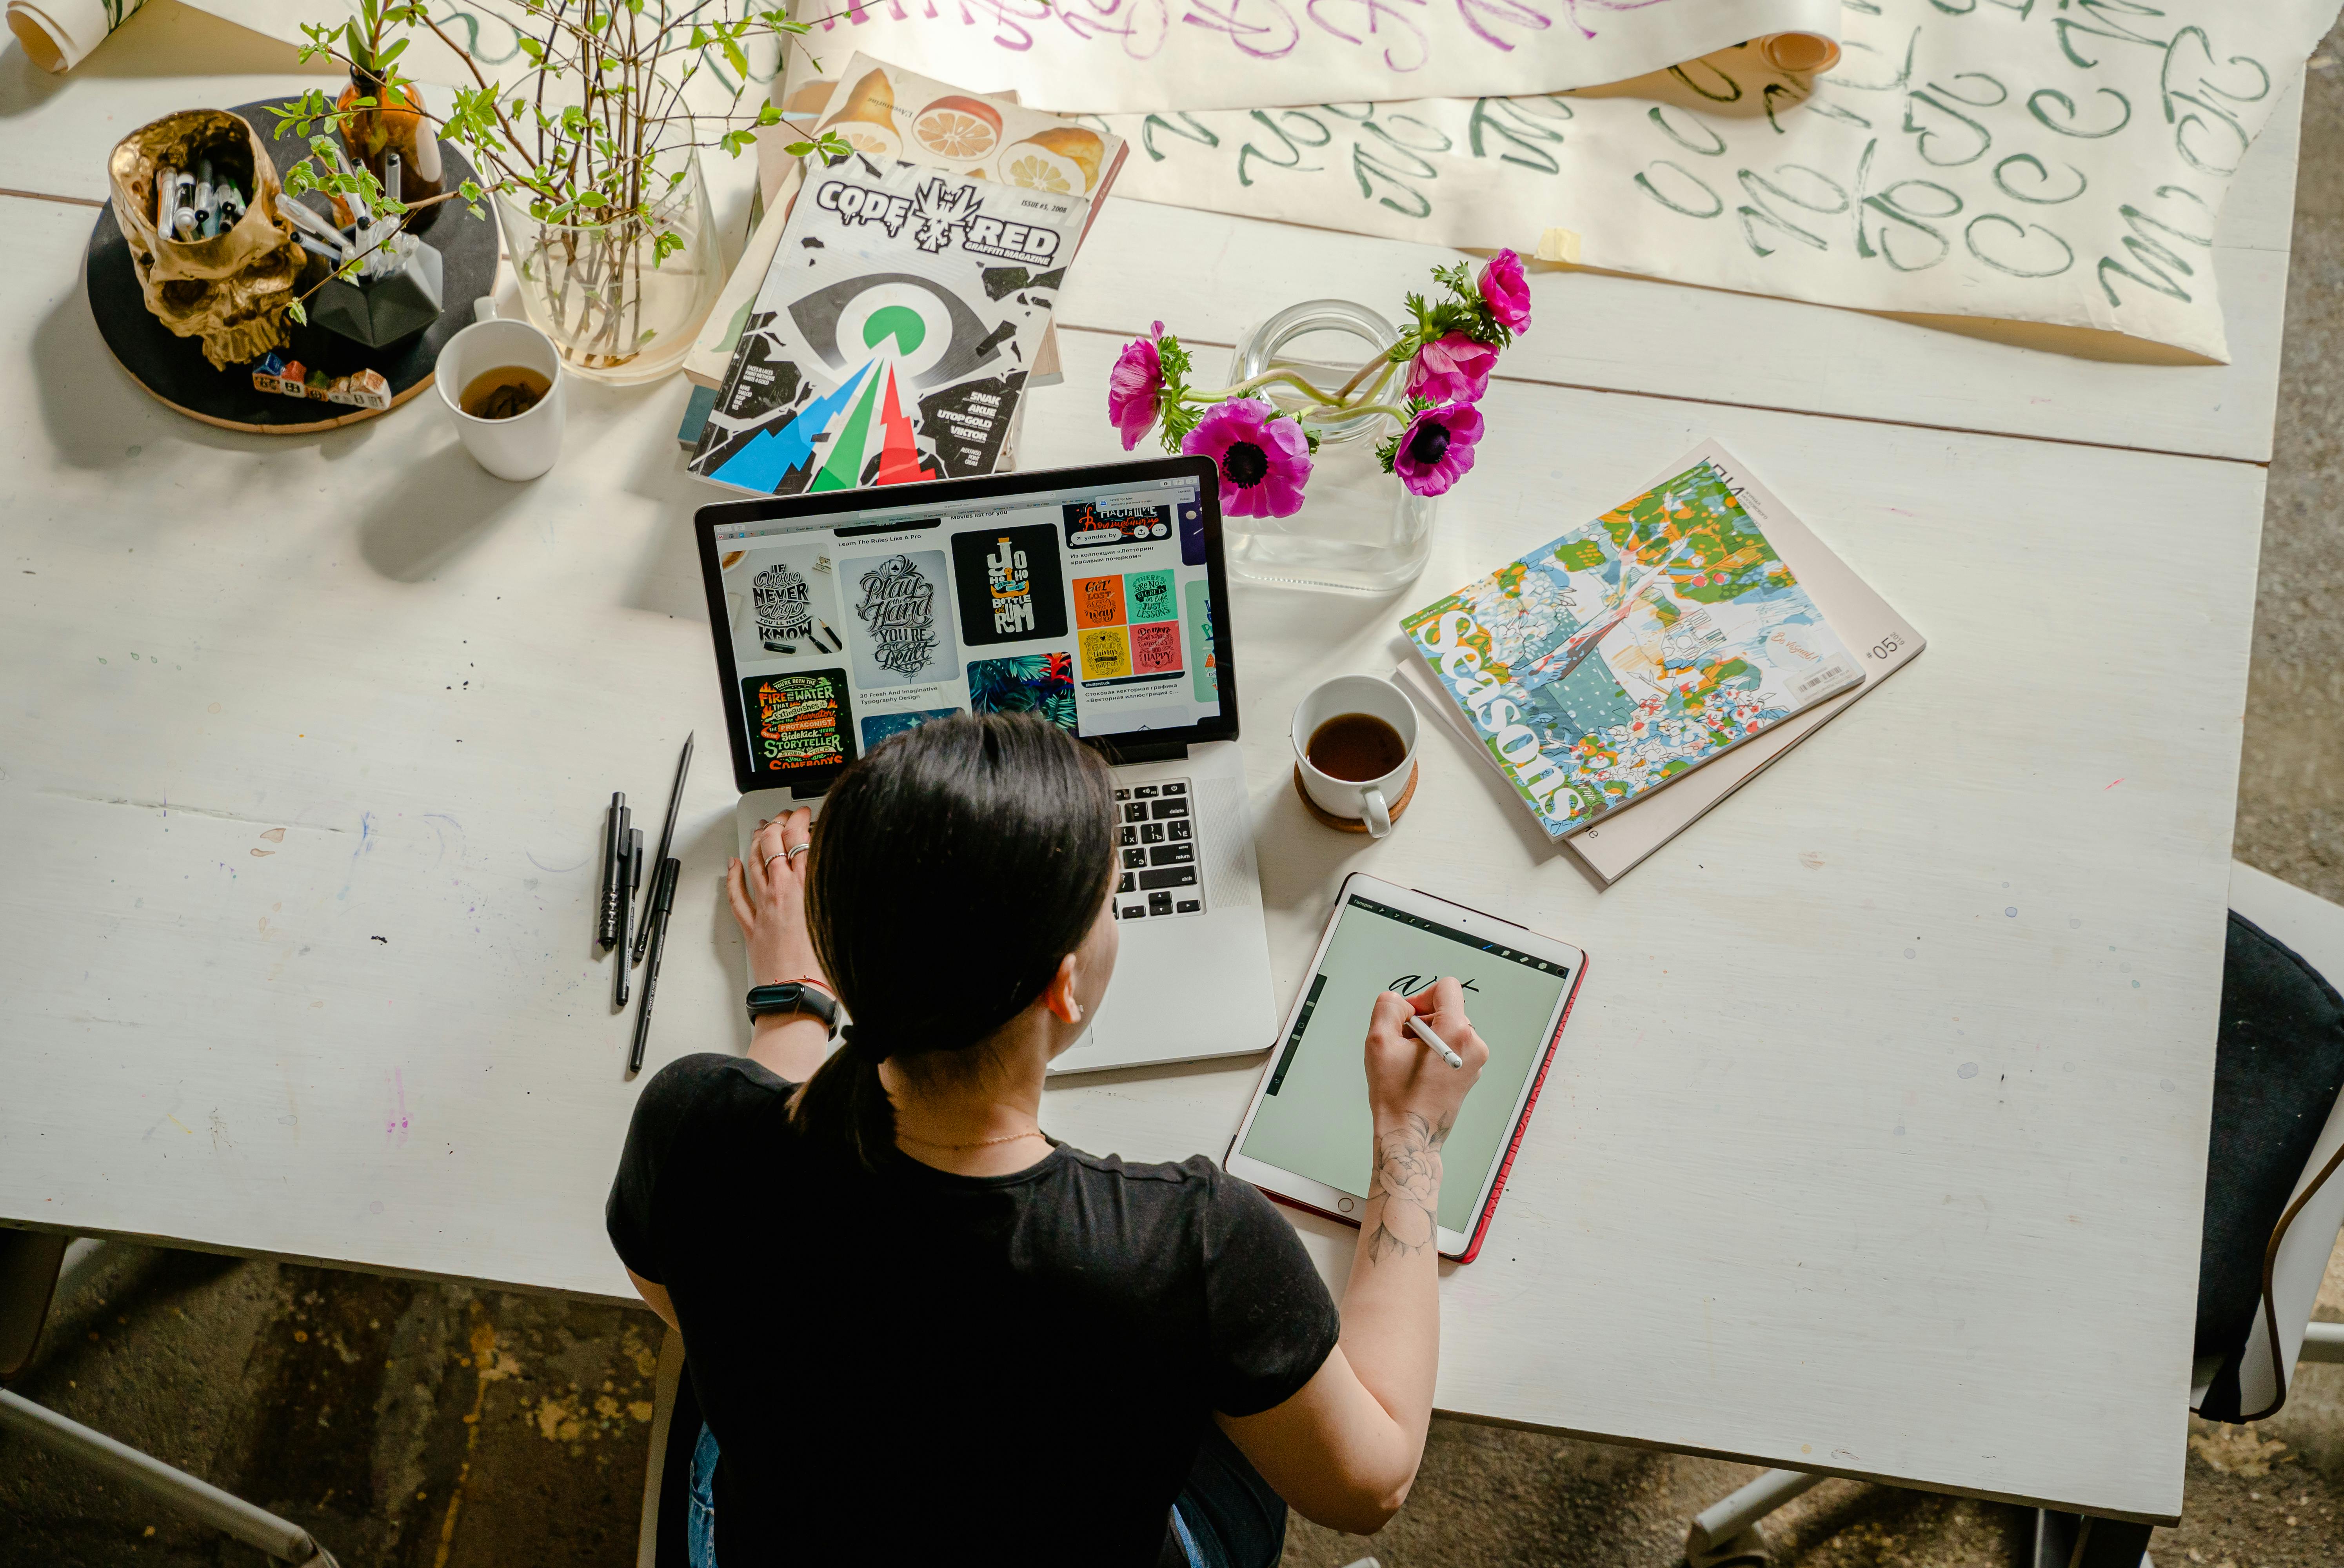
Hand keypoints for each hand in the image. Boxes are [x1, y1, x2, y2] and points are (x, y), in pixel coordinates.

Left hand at [726, 809, 826, 992]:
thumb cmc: (825, 964)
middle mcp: (782, 891)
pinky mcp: (752, 925)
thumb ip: (836, 888)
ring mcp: (764, 906)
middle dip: (778, 823)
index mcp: (808, 886)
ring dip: (757, 841)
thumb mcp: (841, 916)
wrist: (801, 992)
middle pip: (774, 844)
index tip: (804, 813)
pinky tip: (734, 864)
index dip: (800, 819)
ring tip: (762, 829)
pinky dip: (734, 875)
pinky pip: (736, 894)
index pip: (801, 838)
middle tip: (784, 816)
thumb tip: (838, 869)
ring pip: (754, 862)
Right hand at [1362, 978, 1487, 1139]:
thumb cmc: (1396, 1094)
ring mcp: (1475, 1061)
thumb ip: (1388, 1007)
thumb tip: (1400, 1002)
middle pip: (1446, 1010)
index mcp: (1457, 1032)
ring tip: (1409, 1062)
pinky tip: (1419, 1071)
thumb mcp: (1379, 1041)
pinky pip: (1452, 1047)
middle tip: (1402, 1045)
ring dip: (1426, 1037)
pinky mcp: (1470, 1073)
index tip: (1408, 1017)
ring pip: (1448, 1028)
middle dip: (1421, 1021)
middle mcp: (1474, 1045)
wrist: (1409, 1135)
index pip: (1447, 988)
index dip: (1421, 996)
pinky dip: (1434, 1051)